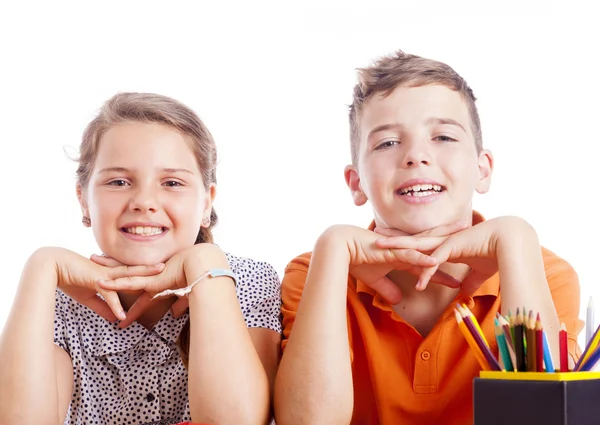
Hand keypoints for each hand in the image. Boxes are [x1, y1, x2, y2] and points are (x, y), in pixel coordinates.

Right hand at [49, 247, 163, 321]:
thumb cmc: (71, 279)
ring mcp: (105, 276)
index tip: (164, 273)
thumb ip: (104, 307)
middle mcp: (112, 272)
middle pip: (138, 270)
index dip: (148, 274)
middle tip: (172, 266)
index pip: (134, 274)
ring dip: (144, 277)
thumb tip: (117, 318)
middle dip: (154, 269)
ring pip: (129, 277)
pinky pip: (108, 296)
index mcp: (113, 274)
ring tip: (160, 278)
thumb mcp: (89, 297)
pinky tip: (123, 316)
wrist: (53, 268)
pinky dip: (115, 306)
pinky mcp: (95, 282)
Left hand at [96, 243, 228, 303]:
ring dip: (108, 274)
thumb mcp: (189, 294)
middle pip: (128, 273)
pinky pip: (129, 283)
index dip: (131, 286)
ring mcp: (150, 278)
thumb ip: (181, 304)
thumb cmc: (201, 279)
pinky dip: (115, 284)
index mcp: (161, 280)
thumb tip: (175, 313)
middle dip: (113, 269)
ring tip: (93, 269)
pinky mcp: (150, 281)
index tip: (123, 289)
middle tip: (99, 263)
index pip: (142, 286)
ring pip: (124, 275)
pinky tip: (101, 283)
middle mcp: (152, 277)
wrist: (204, 268)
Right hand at [324, 225, 459, 304]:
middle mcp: (405, 250)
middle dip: (454, 244)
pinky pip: (409, 255)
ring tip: (463, 243)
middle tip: (474, 237)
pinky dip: (421, 259)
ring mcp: (399, 249)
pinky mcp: (389, 251)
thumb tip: (399, 300)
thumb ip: (387, 289)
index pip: (429, 263)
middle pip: (434, 247)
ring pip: (426, 248)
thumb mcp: (375, 279)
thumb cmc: (356, 261)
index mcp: (403, 256)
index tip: (462, 273)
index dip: (446, 269)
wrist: (340, 249)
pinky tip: (435, 261)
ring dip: (444, 246)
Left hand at [376, 217, 520, 294]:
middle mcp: (442, 241)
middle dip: (392, 239)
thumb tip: (464, 295)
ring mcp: (446, 243)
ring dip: (398, 249)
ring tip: (380, 249)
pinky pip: (436, 261)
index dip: (403, 243)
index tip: (389, 243)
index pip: (418, 244)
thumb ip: (469, 282)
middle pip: (412, 241)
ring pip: (417, 246)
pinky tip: (419, 284)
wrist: (511, 242)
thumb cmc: (495, 254)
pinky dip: (427, 272)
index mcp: (444, 245)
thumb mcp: (479, 273)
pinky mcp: (454, 247)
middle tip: (373, 237)